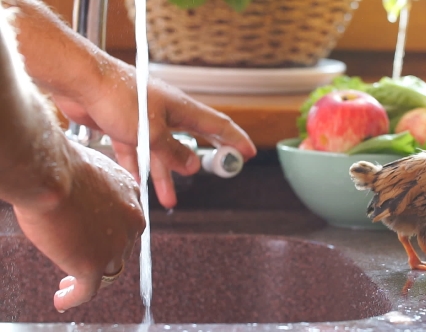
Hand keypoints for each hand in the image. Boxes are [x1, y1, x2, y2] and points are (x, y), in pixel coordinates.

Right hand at [13, 141, 144, 311]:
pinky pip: (88, 290)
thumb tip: (85, 196)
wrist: (51, 174)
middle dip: (102, 256)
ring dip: (91, 279)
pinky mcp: (95, 264)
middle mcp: (131, 221)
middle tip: (80, 261)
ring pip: (109, 271)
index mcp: (131, 196)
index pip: (127, 222)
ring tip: (69, 284)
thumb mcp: (93, 169)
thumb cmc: (62, 165)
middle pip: (121, 247)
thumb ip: (98, 187)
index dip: (112, 233)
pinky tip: (62, 299)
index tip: (98, 239)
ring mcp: (116, 245)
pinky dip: (75, 297)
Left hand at [51, 59, 256, 207]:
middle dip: (201, 161)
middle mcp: (167, 114)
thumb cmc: (119, 98)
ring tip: (169, 198)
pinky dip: (138, 168)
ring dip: (165, 174)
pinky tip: (137, 185)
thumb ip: (172, 152)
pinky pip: (136, 152)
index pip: (217, 125)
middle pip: (190, 141)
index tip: (248, 153)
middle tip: (213, 175)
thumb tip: (192, 165)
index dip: (235, 140)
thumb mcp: (152, 133)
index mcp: (182, 109)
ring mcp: (145, 120)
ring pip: (161, 152)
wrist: (81, 82)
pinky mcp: (123, 126)